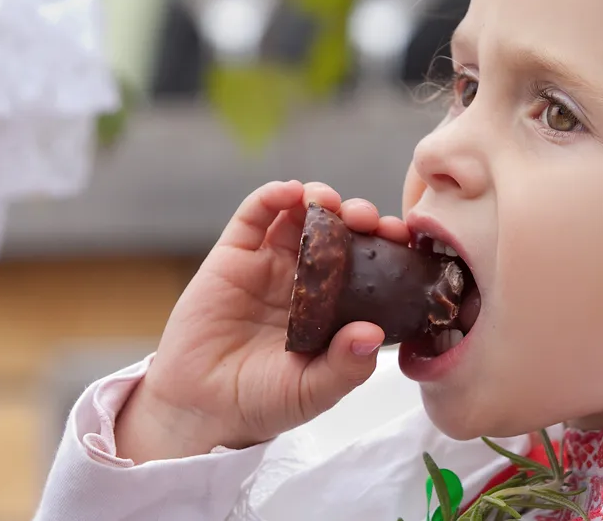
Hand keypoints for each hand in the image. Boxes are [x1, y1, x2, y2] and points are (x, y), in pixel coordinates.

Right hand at [114, 180, 410, 462]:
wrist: (202, 410)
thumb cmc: (265, 402)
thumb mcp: (313, 391)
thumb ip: (345, 367)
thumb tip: (372, 335)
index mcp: (338, 304)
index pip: (373, 262)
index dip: (389, 244)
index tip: (401, 237)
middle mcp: (309, 277)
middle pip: (343, 230)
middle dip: (360, 215)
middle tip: (366, 219)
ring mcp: (271, 263)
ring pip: (302, 214)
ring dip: (321, 198)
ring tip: (327, 202)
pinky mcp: (233, 257)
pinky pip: (254, 216)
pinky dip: (273, 196)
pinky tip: (289, 193)